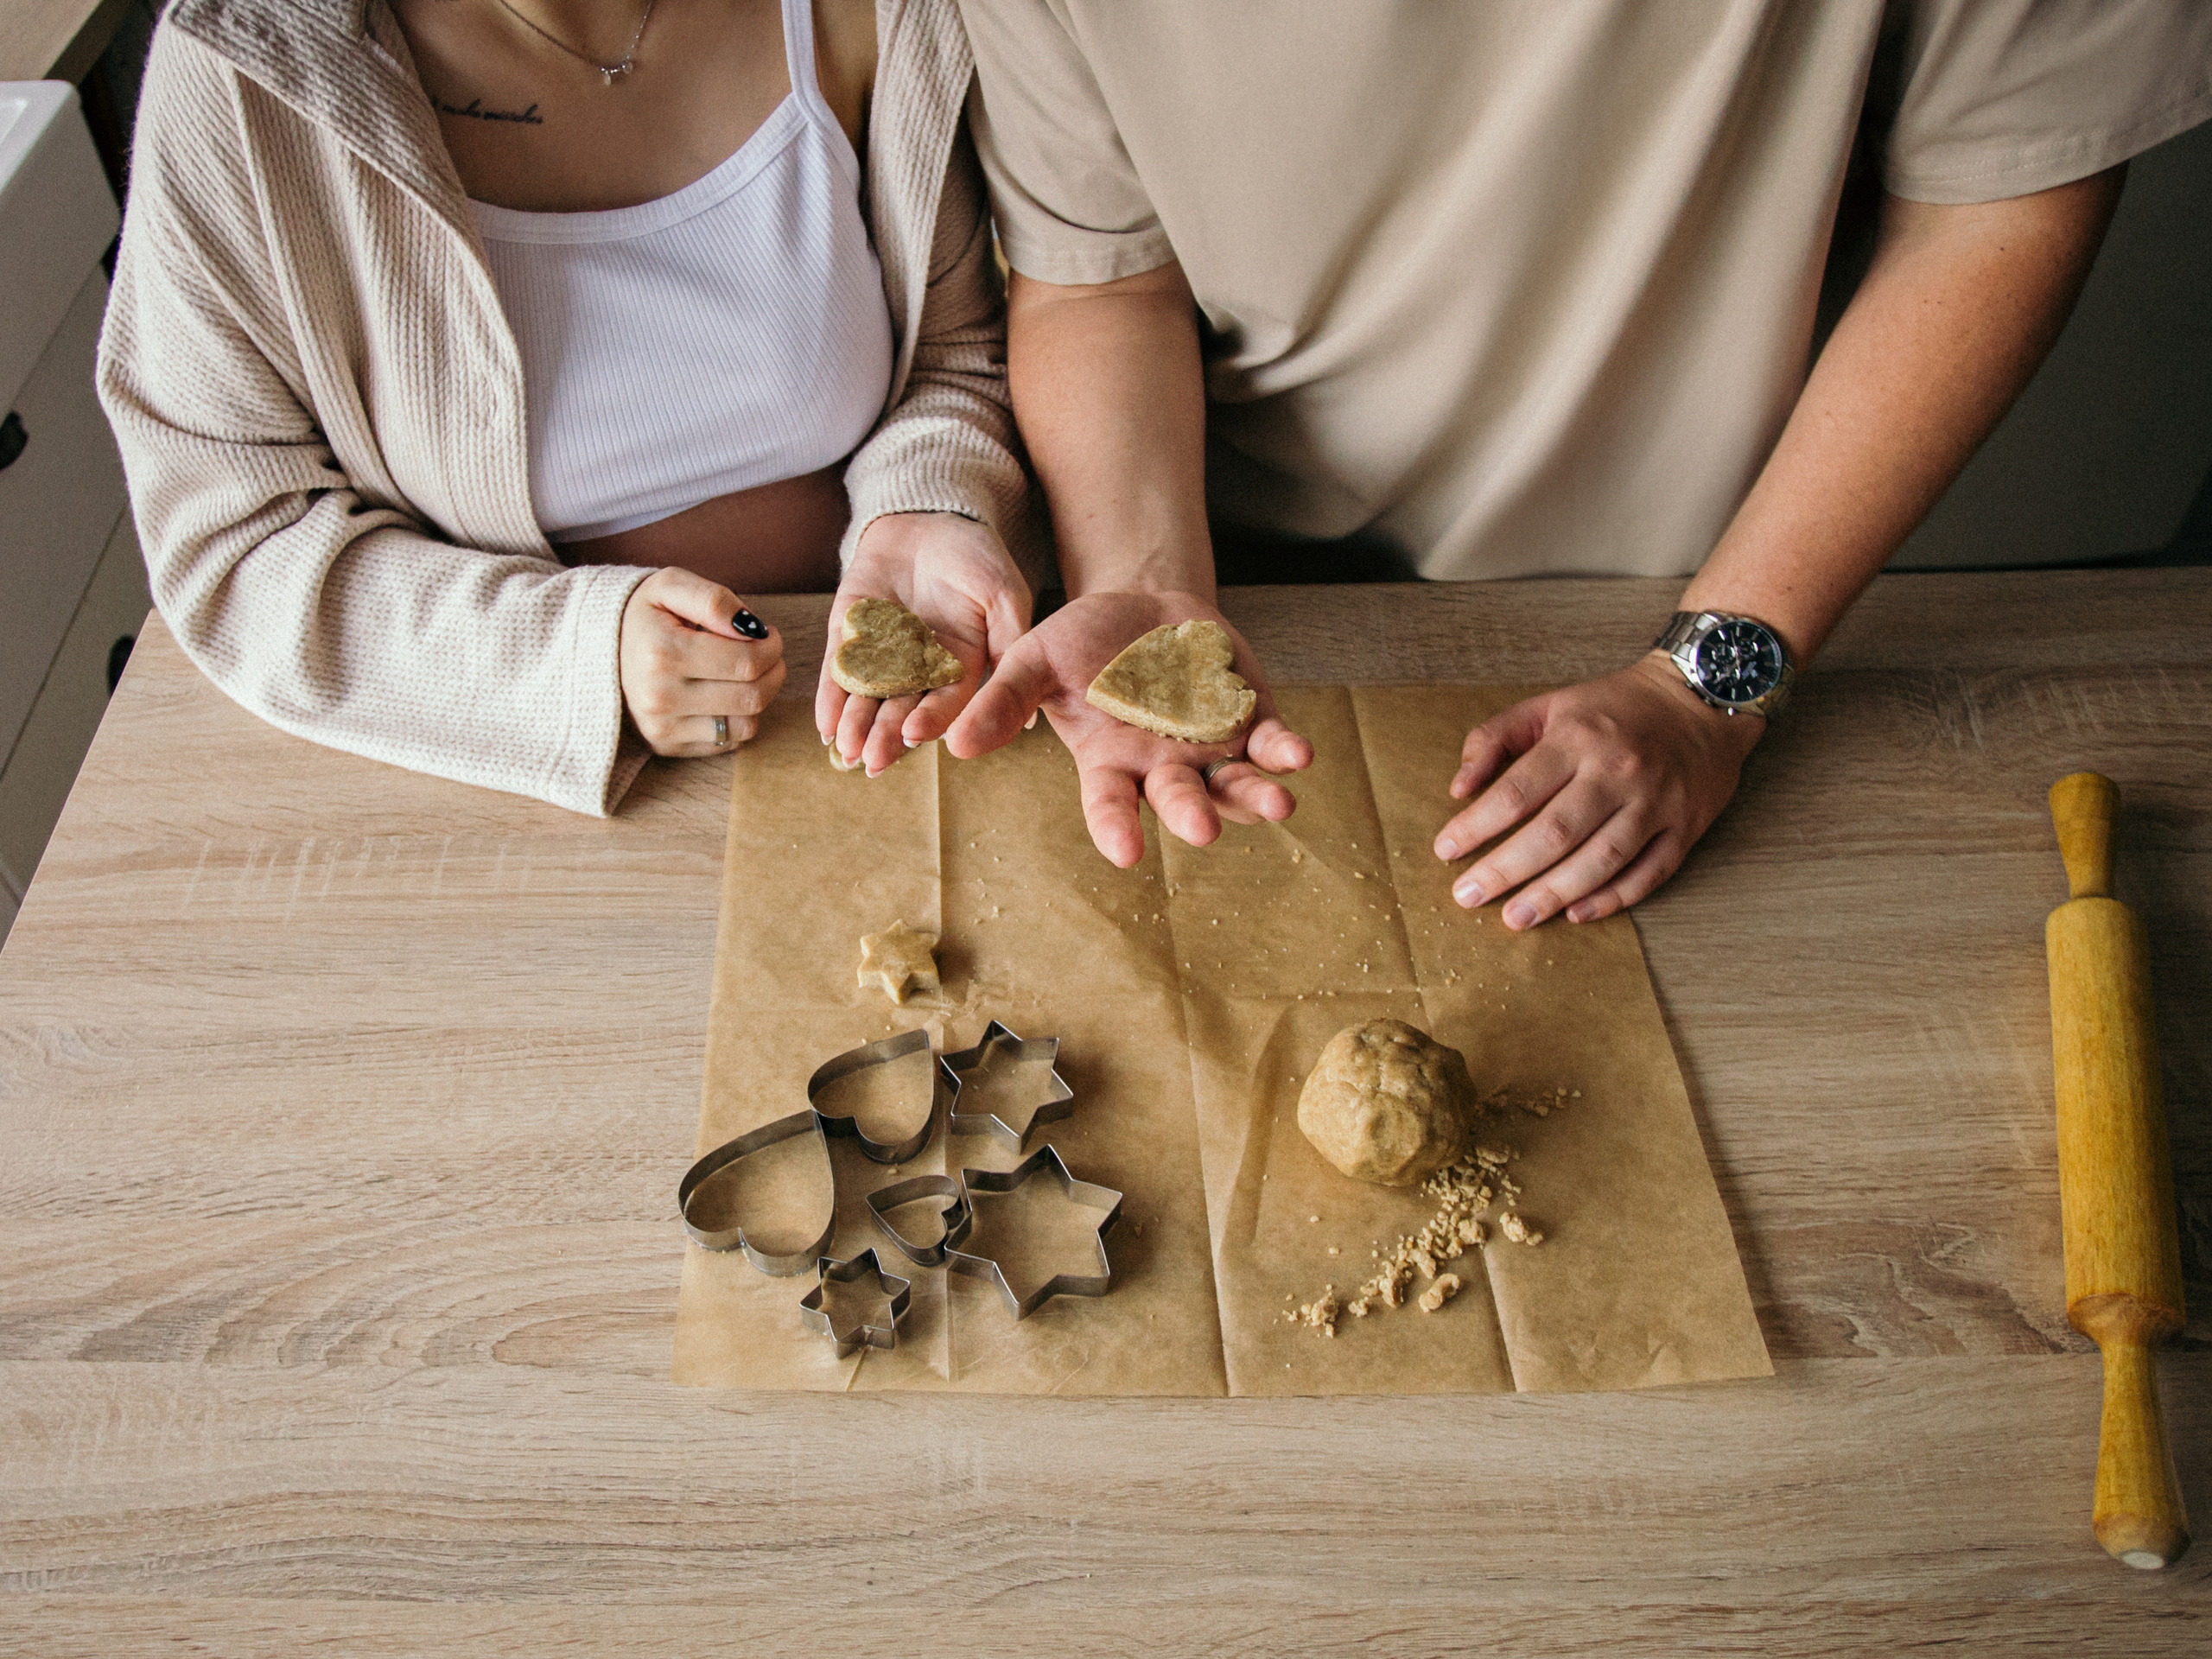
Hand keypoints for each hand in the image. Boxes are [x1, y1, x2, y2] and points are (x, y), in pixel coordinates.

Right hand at [619, 567, 785, 755]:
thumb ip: (713, 600)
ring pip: (746, 725)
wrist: (599, 649)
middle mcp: (660, 697)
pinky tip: (722, 694)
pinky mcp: (667, 746)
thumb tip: (751, 628)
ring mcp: (662, 727)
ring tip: (746, 673)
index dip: (771, 646)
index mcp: (663, 653)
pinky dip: (736, 719)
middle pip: (751, 696)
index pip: (746, 661)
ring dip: (759, 697)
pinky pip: (727, 742)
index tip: (768, 634)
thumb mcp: (671, 586)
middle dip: (774, 671)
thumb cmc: (644, 615)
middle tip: (768, 653)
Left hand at [816, 512, 1030, 775]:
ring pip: (868, 699)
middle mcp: (920, 671)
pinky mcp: (849, 637)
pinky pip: (838, 672)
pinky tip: (824, 725)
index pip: (946, 704)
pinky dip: (830, 698)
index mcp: (962, 668)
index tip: (916, 735)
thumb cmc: (974, 555)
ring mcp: (882, 656)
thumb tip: (1029, 718)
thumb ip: (1012, 645)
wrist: (927, 515)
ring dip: (856, 726)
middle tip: (873, 761)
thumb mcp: (1003, 594)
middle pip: (903, 710)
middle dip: (887, 736)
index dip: (932, 721)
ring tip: (847, 749)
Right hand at [946, 590, 1314, 865]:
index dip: (1116, 828)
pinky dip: (1284, 752)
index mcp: (1109, 765)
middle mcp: (1163, 768)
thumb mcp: (1034, 662)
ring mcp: (1211, 748)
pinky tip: (1297, 756)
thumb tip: (952, 746)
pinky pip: (1270, 745)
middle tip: (1201, 829)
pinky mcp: (1251, 721)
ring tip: (1277, 805)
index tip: (1126, 852)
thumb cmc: (1082, 642)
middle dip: (1192, 815)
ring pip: (1235, 786)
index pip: (1110, 806)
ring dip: (1256, 798)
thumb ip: (1003, 702)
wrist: (1142, 602)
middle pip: (1179, 801)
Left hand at [1432, 654, 1764, 927]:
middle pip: (1555, 833)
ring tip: (1516, 918)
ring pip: (1602, 859)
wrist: (1699, 700)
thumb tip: (1458, 788)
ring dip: (1555, 894)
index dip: (1476, 826)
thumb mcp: (1547, 705)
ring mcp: (1656, 803)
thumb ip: (1493, 739)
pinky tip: (1577, 914)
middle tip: (1468, 897)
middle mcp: (1617, 772)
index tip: (1445, 851)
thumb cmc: (1613, 708)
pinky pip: (1649, 873)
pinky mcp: (1686, 828)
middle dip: (1506, 870)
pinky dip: (1613, 898)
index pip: (1517, 792)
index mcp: (1577, 739)